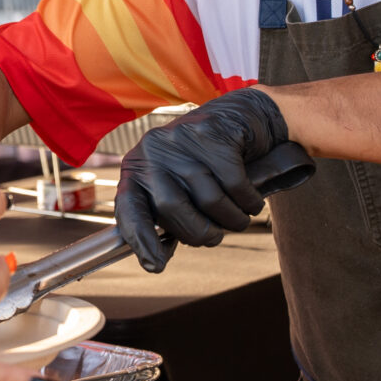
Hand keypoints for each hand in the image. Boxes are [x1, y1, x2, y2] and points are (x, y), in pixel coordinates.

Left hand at [115, 87, 288, 272]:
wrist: (243, 116)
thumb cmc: (206, 161)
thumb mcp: (177, 183)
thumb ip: (167, 213)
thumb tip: (155, 258)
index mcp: (137, 167)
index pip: (129, 208)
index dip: (140, 240)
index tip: (156, 265)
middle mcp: (152, 151)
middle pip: (171, 208)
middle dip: (199, 233)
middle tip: (215, 237)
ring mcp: (182, 139)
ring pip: (208, 199)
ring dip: (231, 219)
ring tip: (239, 217)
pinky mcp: (213, 133)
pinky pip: (235, 185)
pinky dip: (249, 201)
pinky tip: (252, 201)